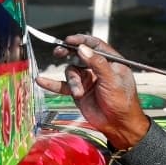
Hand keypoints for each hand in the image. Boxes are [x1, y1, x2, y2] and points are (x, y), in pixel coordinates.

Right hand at [35, 34, 151, 151]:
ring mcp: (87, 79)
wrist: (118, 124)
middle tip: (60, 52)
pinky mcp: (78, 91)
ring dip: (72, 81)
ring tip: (77, 91)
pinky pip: (63, 85)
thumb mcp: (112, 79)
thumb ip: (97, 63)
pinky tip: (42, 80)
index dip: (82, 40)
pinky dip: (52, 83)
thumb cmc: (123, 102)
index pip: (94, 45)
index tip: (70, 40)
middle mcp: (97, 68)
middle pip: (79, 54)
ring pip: (71, 72)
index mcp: (110, 61)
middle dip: (68, 53)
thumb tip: (83, 49)